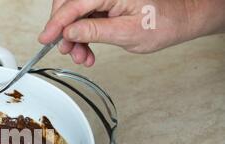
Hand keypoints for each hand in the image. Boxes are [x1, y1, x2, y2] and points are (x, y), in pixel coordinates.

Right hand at [39, 0, 224, 66]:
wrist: (180, 20)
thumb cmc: (163, 23)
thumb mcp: (127, 32)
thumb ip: (95, 31)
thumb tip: (69, 32)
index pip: (75, 4)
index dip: (57, 23)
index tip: (45, 39)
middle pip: (71, 5)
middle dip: (65, 31)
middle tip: (67, 51)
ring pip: (76, 14)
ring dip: (74, 37)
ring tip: (82, 56)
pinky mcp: (106, 4)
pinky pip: (85, 18)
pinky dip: (83, 36)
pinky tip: (87, 51)